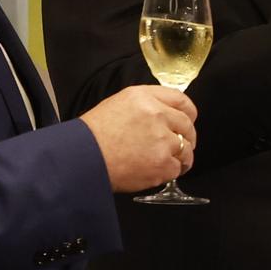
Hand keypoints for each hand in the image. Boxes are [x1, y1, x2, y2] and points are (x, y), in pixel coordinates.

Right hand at [79, 85, 196, 190]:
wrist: (82, 158)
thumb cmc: (93, 134)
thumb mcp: (118, 104)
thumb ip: (145, 105)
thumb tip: (166, 113)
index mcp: (145, 97)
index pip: (181, 100)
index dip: (188, 112)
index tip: (189, 120)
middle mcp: (157, 115)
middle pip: (187, 125)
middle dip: (188, 136)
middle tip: (182, 145)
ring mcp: (162, 140)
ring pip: (186, 149)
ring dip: (180, 157)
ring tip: (167, 161)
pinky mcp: (162, 163)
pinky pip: (177, 168)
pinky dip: (170, 172)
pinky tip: (158, 171)